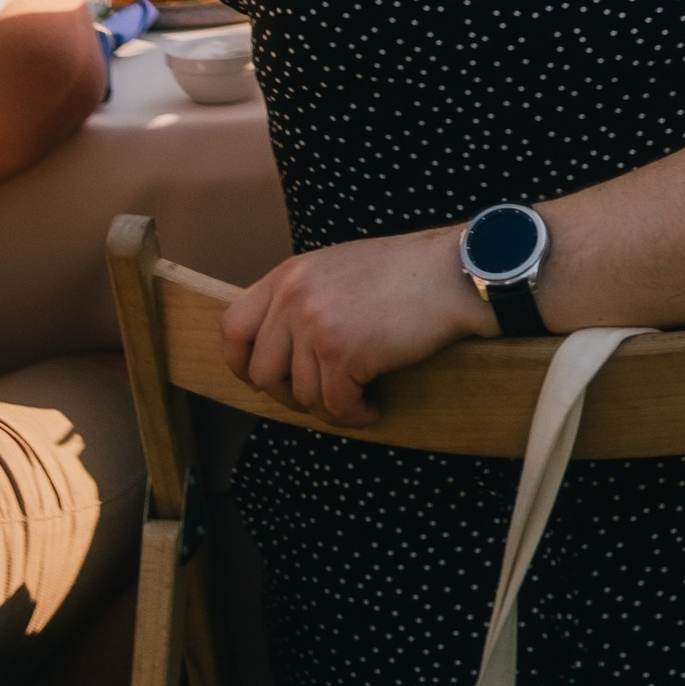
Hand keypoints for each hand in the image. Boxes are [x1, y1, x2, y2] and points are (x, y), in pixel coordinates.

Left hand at [221, 226, 480, 422]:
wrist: (451, 273)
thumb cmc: (404, 274)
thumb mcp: (337, 270)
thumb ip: (302, 300)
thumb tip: (280, 354)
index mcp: (288, 275)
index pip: (232, 328)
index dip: (242, 364)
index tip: (266, 381)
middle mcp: (293, 297)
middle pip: (262, 373)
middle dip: (291, 396)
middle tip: (323, 397)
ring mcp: (316, 324)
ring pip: (301, 395)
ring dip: (330, 407)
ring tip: (357, 400)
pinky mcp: (343, 352)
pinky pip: (335, 405)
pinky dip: (355, 415)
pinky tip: (373, 407)